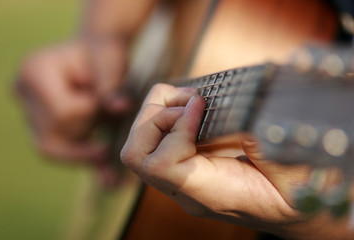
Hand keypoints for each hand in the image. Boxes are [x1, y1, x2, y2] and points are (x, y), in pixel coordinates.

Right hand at [15, 39, 130, 185]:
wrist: (96, 55)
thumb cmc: (103, 54)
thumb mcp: (111, 64)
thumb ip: (113, 87)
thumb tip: (122, 108)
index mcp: (34, 72)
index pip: (62, 113)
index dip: (92, 115)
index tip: (113, 104)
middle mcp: (22, 94)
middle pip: (54, 134)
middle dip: (87, 133)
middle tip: (113, 126)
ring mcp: (28, 111)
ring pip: (51, 149)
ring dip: (83, 153)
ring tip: (111, 161)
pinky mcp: (39, 125)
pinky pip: (56, 151)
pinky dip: (81, 160)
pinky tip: (107, 177)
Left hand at [121, 84, 352, 239]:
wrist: (288, 210)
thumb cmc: (295, 195)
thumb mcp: (290, 171)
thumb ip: (266, 146)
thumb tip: (242, 112)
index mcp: (210, 195)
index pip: (162, 165)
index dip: (177, 127)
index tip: (202, 104)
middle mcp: (185, 189)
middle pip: (136, 154)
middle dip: (156, 117)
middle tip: (192, 101)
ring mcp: (180, 178)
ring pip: (139, 146)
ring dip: (157, 113)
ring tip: (190, 99)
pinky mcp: (183, 165)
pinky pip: (156, 139)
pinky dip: (167, 115)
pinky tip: (194, 107)